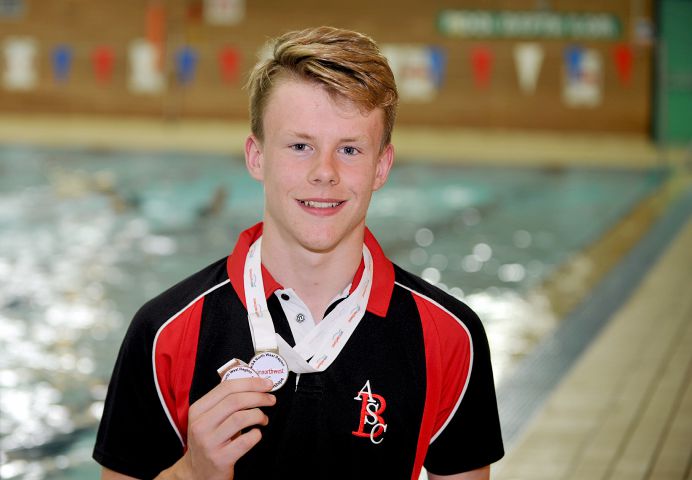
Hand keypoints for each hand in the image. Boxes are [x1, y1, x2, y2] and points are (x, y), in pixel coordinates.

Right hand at [158, 377, 274, 479]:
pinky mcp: (220, 459)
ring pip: (241, 418)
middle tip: (271, 399)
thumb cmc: (210, 440)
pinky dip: (256, 434)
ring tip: (263, 419)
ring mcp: (209, 443)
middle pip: (235, 401)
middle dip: (259, 397)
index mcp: (198, 409)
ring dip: (259, 415)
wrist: (198, 473)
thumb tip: (254, 382)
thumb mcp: (209, 418)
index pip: (226, 387)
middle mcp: (200, 425)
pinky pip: (245, 441)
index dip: (250, 382)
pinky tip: (256, 433)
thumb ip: (225, 401)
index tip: (267, 383)